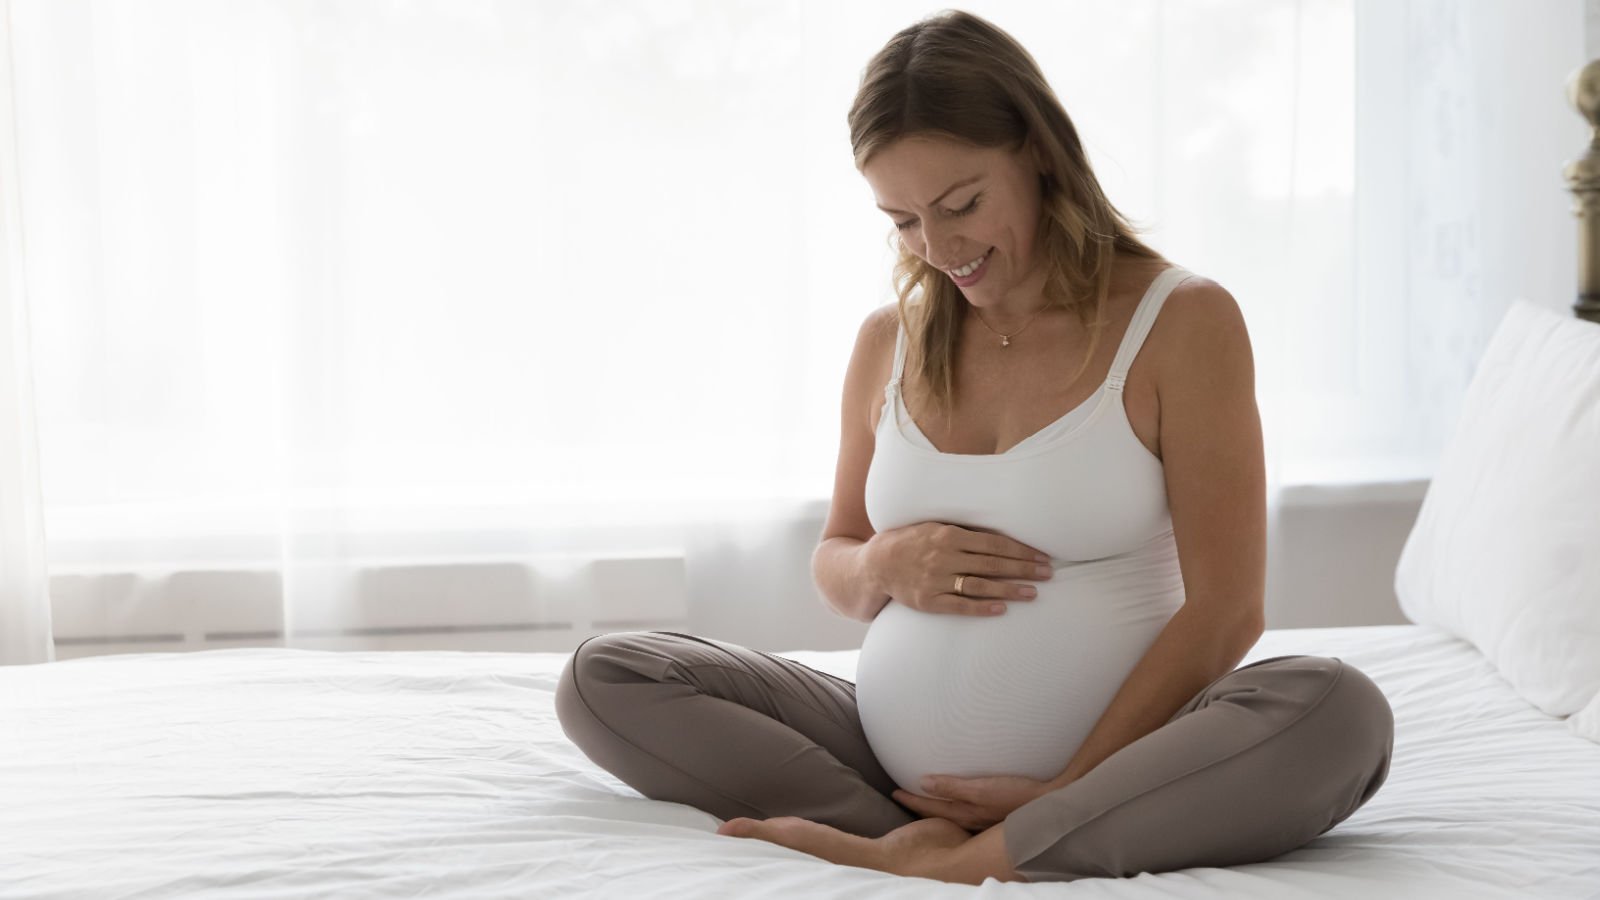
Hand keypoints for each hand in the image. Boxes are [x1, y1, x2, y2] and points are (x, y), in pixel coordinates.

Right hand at [864, 522, 1053, 617]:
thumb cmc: (910, 542)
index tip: (1042, 556)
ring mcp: (936, 580)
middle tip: (1049, 573)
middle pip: (993, 564)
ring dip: (1010, 590)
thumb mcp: (934, 527)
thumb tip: (998, 534)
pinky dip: (982, 608)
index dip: (1020, 550)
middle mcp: (944, 556)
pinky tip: (1002, 610)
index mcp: (948, 534)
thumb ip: (962, 532)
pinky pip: (960, 606)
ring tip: (1033, 593)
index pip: (994, 543)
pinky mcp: (928, 601)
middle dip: (1023, 568)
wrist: (875, 565)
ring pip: (980, 586)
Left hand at [890, 773, 1053, 832]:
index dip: (910, 799)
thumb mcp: (980, 789)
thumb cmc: (1016, 795)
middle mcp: (971, 819)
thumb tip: (922, 782)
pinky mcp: (994, 814)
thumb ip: (952, 786)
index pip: (930, 806)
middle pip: (938, 812)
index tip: (894, 792)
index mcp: (964, 813)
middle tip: (902, 796)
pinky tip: (959, 801)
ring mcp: (983, 819)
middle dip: (919, 805)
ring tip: (925, 799)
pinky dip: (954, 805)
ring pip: (951, 813)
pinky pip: (965, 811)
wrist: (1048, 804)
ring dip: (936, 805)